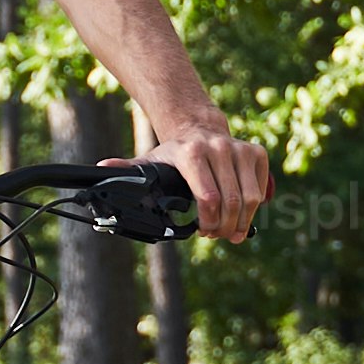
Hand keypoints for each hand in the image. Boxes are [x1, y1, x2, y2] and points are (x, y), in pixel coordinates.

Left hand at [137, 115, 274, 244]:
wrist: (199, 128)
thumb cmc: (174, 153)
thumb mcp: (150, 160)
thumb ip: (128, 169)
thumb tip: (102, 170)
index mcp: (191, 154)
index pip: (208, 197)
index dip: (209, 222)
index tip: (202, 231)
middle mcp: (218, 148)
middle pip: (231, 202)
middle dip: (226, 227)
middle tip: (218, 235)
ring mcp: (240, 149)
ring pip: (251, 198)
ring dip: (242, 222)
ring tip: (232, 232)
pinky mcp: (256, 152)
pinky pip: (261, 189)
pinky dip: (254, 207)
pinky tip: (241, 214)